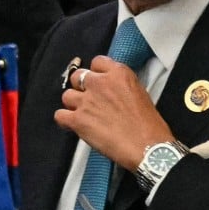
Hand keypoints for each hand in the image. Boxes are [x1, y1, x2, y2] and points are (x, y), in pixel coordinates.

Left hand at [54, 55, 173, 170]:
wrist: (147, 147)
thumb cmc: (149, 125)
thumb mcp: (140, 93)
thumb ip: (121, 85)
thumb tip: (110, 89)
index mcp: (118, 74)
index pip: (97, 62)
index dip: (96, 73)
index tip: (98, 81)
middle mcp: (100, 83)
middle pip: (78, 76)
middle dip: (81, 87)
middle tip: (89, 99)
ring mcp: (86, 101)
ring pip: (67, 96)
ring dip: (73, 104)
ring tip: (83, 114)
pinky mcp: (78, 120)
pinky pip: (59, 115)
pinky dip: (64, 121)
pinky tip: (73, 125)